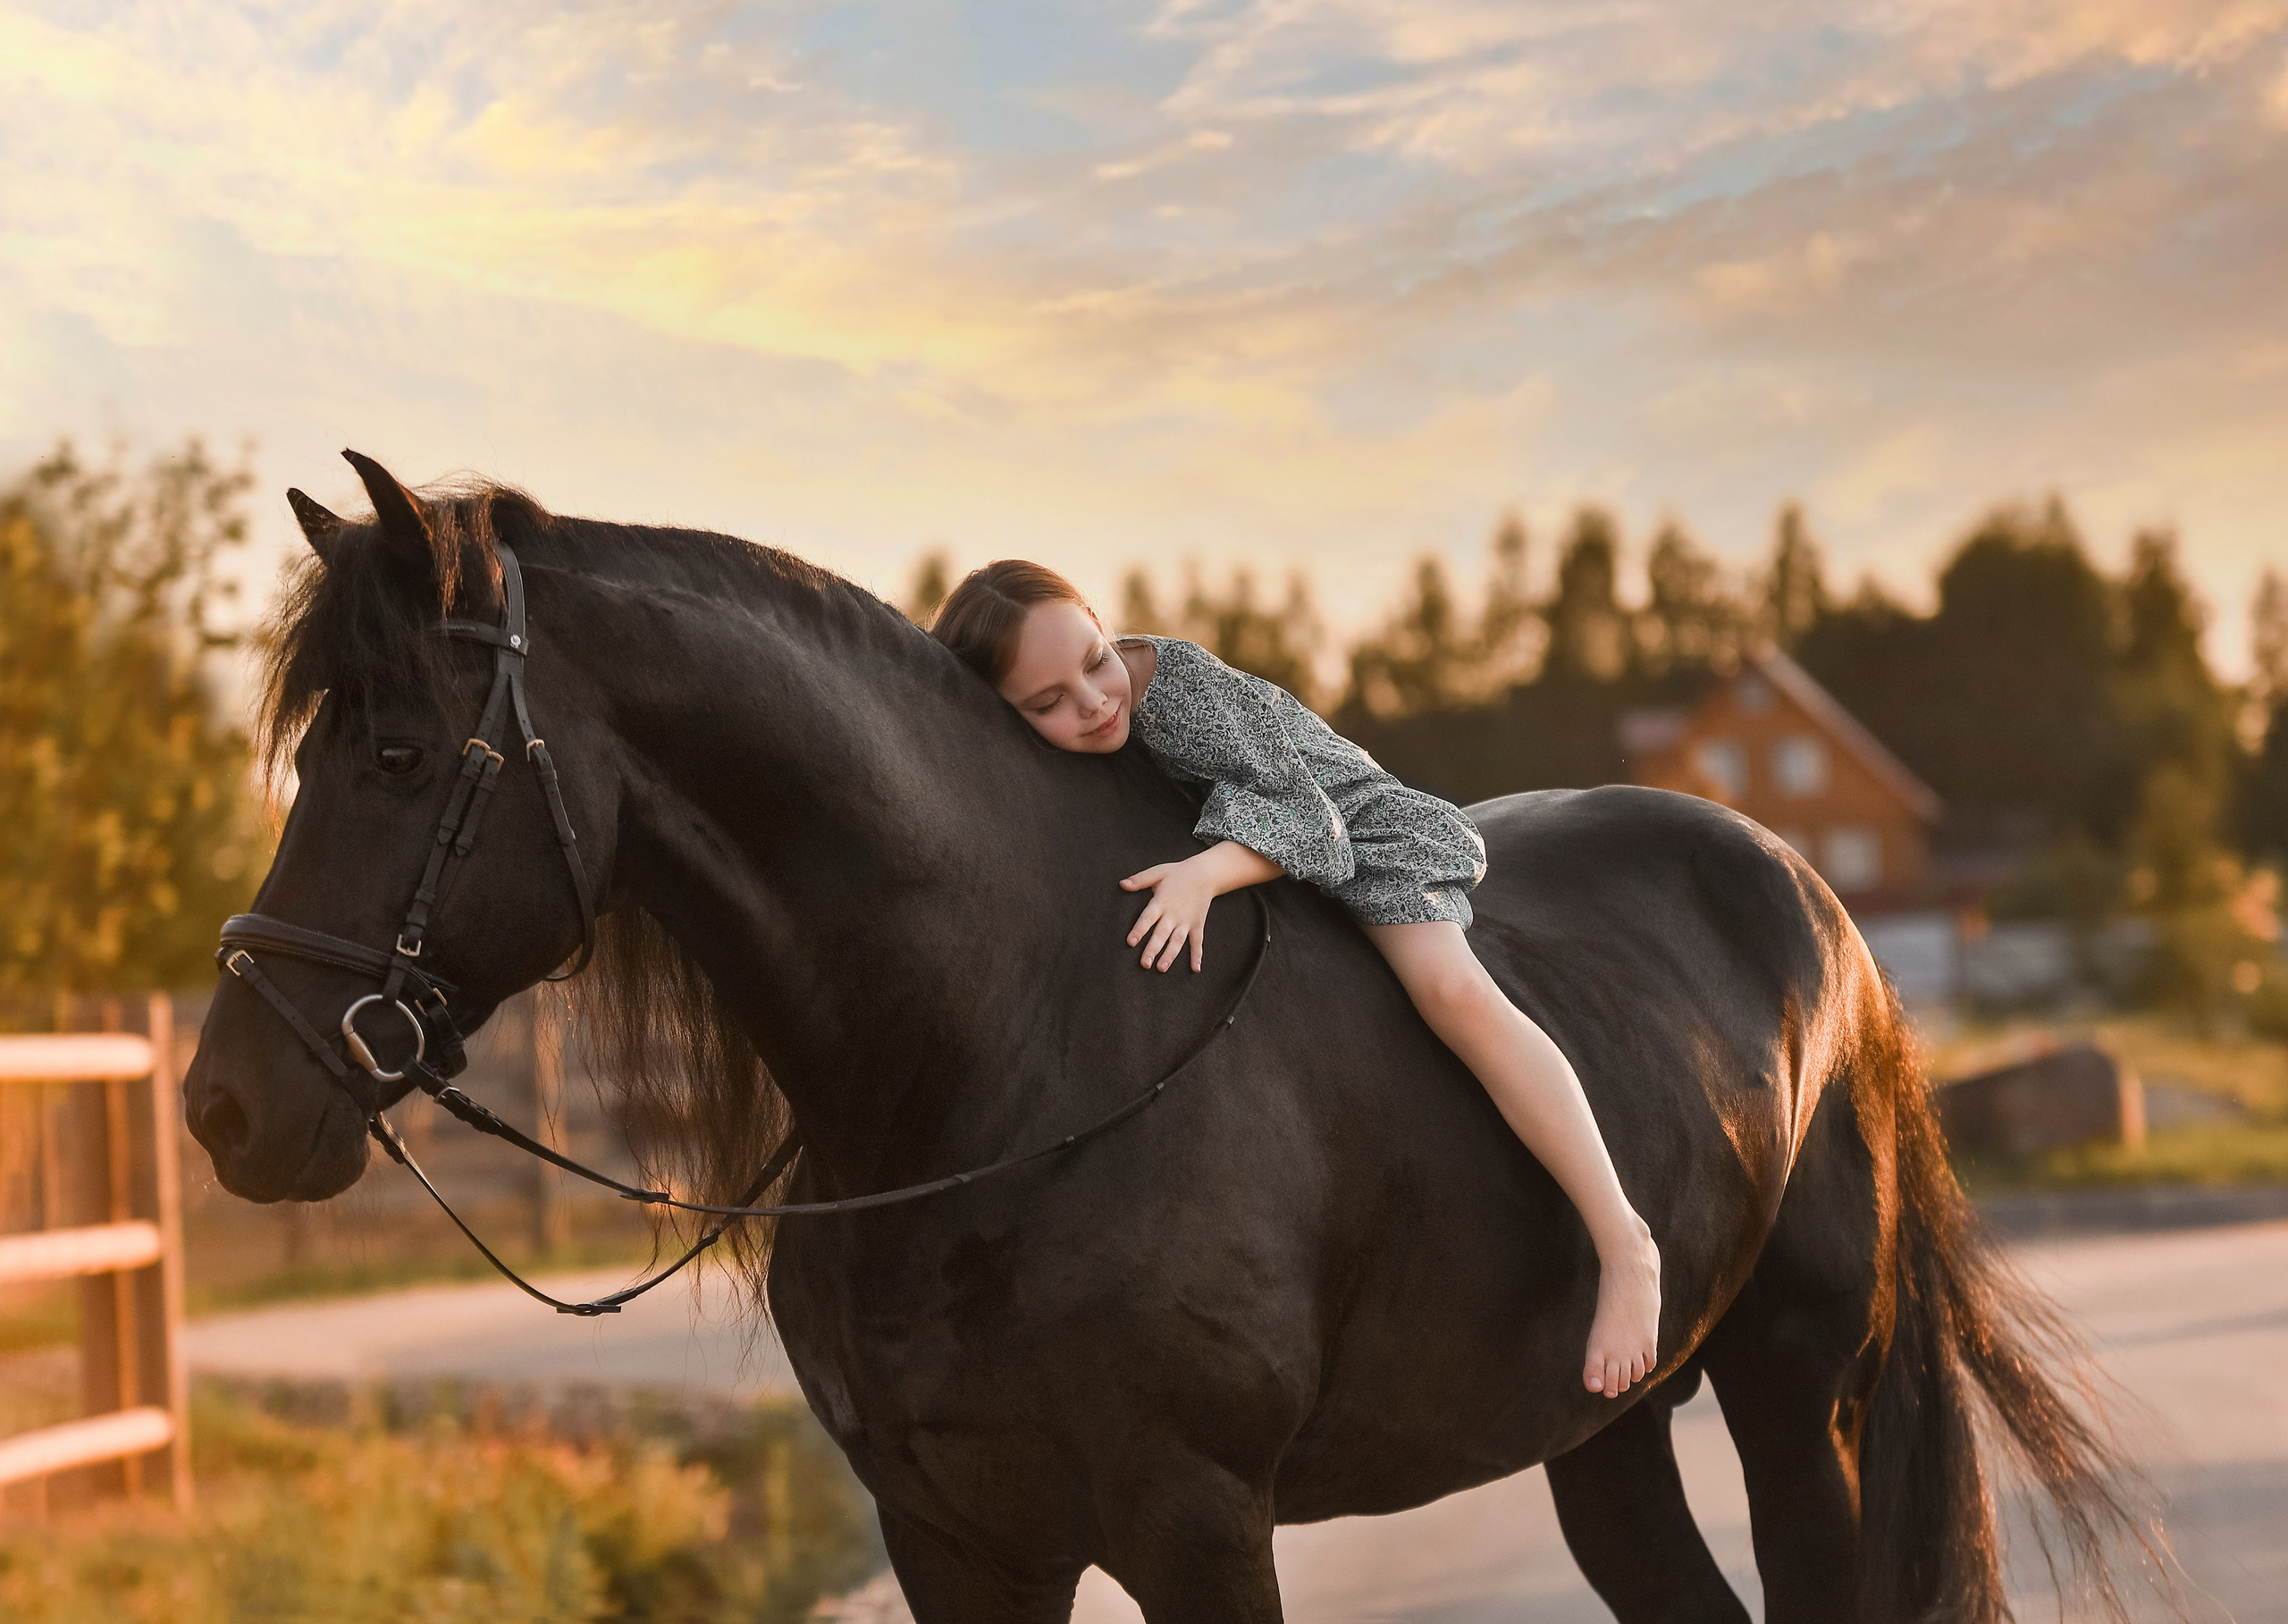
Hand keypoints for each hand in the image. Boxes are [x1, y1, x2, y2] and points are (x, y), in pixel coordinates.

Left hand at [1118, 842, 1282, 971]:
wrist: (1205, 873)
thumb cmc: (1177, 873)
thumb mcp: (1157, 872)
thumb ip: (1139, 880)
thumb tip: (1122, 884)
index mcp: (1161, 901)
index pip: (1148, 918)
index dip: (1139, 930)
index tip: (1131, 942)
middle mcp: (1173, 914)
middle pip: (1161, 934)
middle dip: (1152, 949)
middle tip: (1144, 964)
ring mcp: (1186, 921)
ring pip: (1177, 941)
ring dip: (1170, 955)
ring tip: (1162, 968)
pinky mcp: (1197, 924)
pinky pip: (1197, 941)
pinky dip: (1197, 955)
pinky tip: (1195, 968)